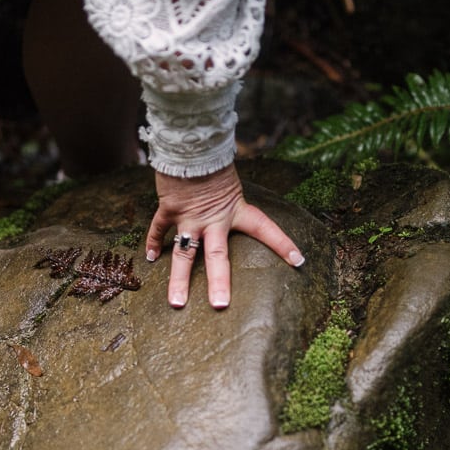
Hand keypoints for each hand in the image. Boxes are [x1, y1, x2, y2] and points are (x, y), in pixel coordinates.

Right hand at [146, 164, 303, 308]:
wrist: (190, 143)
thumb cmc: (213, 160)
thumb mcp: (231, 183)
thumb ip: (230, 200)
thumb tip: (229, 204)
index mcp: (236, 210)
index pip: (265, 228)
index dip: (283, 244)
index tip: (299, 261)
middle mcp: (214, 219)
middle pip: (218, 256)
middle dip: (219, 282)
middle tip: (220, 305)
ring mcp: (190, 217)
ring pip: (184, 254)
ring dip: (179, 280)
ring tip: (176, 303)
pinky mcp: (170, 209)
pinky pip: (159, 230)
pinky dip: (154, 243)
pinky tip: (151, 259)